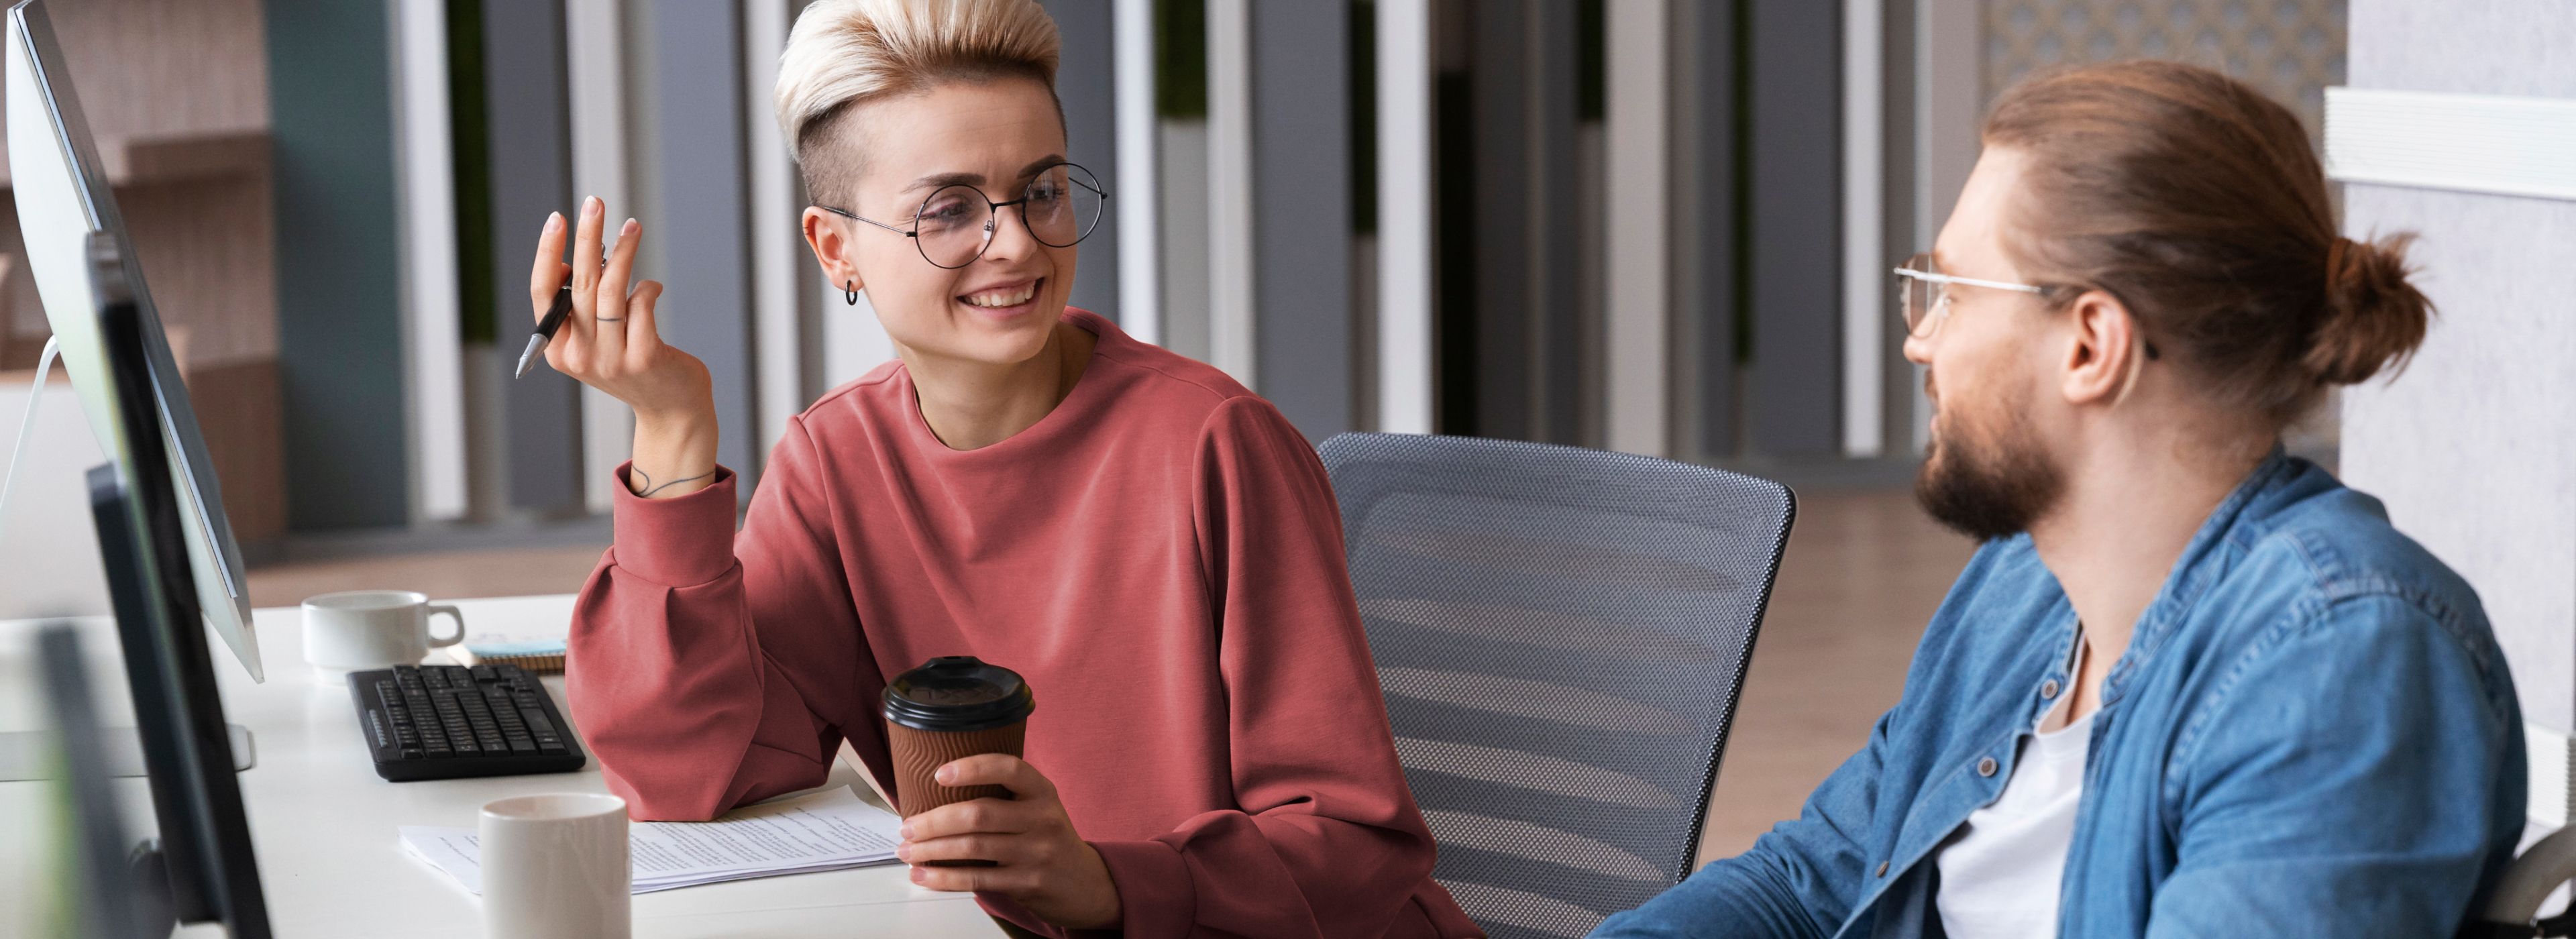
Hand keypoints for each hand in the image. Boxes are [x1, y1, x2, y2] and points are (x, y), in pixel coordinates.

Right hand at [527, 198, 716, 497]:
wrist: (671, 410)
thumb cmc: (632, 365)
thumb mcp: (596, 342)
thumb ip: (581, 310)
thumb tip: (573, 260)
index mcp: (557, 350)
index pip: (542, 293)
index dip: (548, 253)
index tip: (558, 218)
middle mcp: (580, 355)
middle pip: (579, 283)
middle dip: (587, 236)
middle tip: (595, 202)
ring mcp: (612, 358)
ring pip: (612, 289)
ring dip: (622, 251)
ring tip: (632, 226)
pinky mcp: (645, 356)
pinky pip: (643, 304)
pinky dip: (648, 288)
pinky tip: (652, 287)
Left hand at [897, 755, 1120, 929]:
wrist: (1086, 884)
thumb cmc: (1048, 839)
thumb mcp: (1039, 808)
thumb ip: (1004, 797)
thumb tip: (938, 792)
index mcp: (1042, 792)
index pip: (1009, 769)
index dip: (973, 768)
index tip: (939, 773)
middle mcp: (1042, 819)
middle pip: (979, 814)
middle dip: (934, 821)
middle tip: (907, 826)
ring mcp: (1036, 853)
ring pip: (972, 847)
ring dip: (931, 850)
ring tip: (907, 851)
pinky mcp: (1028, 883)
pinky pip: (977, 879)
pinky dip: (944, 878)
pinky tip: (923, 876)